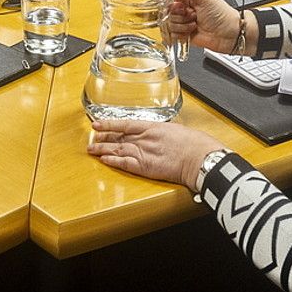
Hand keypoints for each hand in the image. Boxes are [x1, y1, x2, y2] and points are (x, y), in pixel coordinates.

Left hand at [88, 119, 223, 190]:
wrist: (199, 158)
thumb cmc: (195, 144)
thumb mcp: (176, 130)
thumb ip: (163, 133)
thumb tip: (160, 136)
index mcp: (153, 127)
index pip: (125, 124)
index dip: (109, 124)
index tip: (97, 124)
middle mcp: (145, 139)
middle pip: (118, 138)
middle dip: (104, 138)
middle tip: (93, 138)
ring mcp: (144, 152)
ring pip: (118, 150)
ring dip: (103, 150)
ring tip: (92, 150)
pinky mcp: (145, 167)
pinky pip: (124, 164)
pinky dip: (113, 162)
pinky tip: (104, 160)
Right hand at [168, 0, 244, 52]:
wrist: (231, 34)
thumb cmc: (222, 13)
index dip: (170, 1)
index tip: (179, 3)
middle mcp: (185, 10)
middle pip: (167, 12)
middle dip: (178, 14)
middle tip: (191, 13)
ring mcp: (184, 23)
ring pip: (169, 24)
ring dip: (182, 25)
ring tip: (195, 23)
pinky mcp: (184, 36)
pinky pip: (172, 36)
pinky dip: (181, 35)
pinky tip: (192, 31)